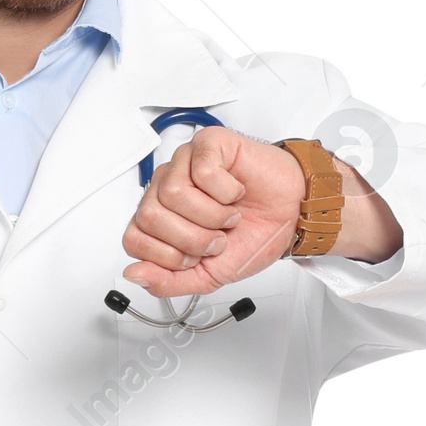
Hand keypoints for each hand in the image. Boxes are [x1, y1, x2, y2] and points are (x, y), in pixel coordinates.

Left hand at [120, 129, 401, 295]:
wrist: (293, 217)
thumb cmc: (253, 236)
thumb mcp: (208, 275)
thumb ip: (168, 281)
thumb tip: (132, 274)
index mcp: (159, 218)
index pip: (133, 239)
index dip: (168, 256)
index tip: (197, 257)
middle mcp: (165, 187)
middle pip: (149, 216)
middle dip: (190, 238)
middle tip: (218, 238)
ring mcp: (184, 162)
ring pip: (172, 193)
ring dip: (211, 215)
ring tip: (230, 215)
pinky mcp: (207, 143)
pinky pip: (202, 171)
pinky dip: (226, 192)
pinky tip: (236, 192)